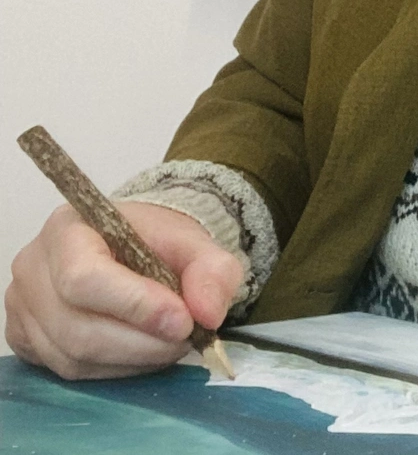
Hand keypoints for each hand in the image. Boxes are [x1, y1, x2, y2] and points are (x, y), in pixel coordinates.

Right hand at [5, 201, 242, 379]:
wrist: (131, 245)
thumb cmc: (153, 240)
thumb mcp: (192, 241)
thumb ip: (210, 268)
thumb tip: (209, 314)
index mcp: (66, 229)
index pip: (85, 277)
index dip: (135, 305)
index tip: (182, 321)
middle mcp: (34, 269)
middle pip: (78, 326)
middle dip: (141, 341)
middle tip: (186, 339)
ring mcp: (24, 309)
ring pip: (73, 356)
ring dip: (133, 360)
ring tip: (172, 345)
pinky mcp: (27, 341)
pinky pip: (69, 371)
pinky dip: (115, 369)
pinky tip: (144, 353)